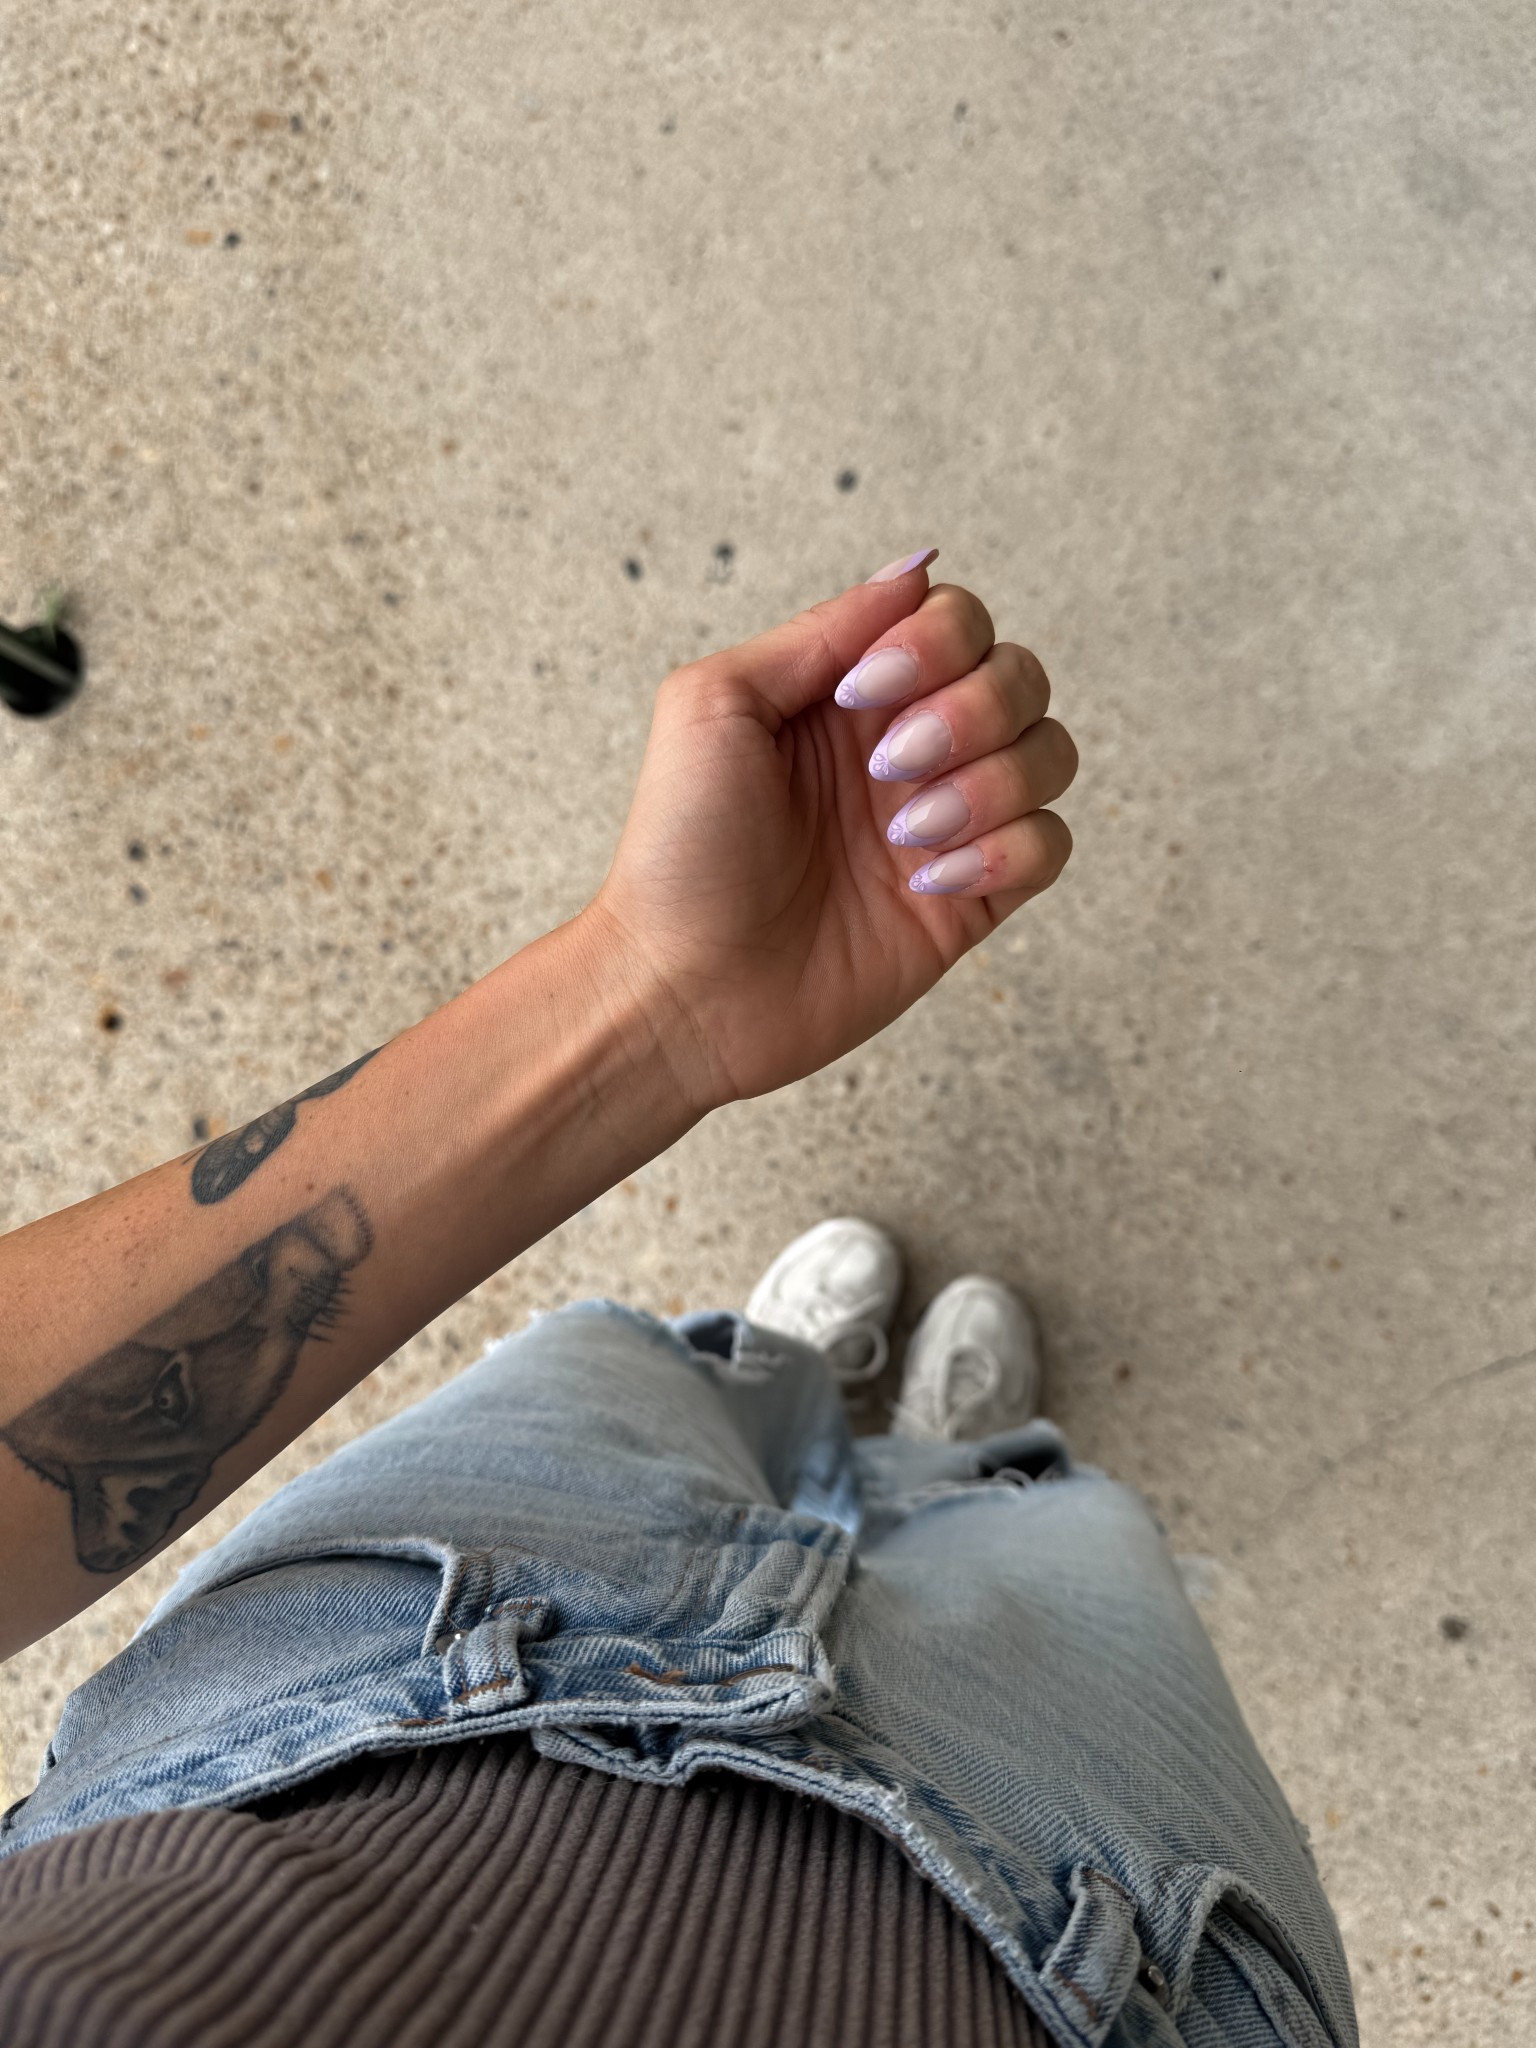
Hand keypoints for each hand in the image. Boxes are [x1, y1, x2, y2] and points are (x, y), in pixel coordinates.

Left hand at [585, 551, 1077, 1111]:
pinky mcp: (969, 900)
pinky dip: (1007, 851)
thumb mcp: (716, 703)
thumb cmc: (678, 850)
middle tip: (887, 769)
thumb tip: (917, 570)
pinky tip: (927, 884)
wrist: (680, 987)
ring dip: (992, 785)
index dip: (936, 642)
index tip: (861, 693)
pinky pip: (1050, 845)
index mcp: (850, 692)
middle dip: (971, 712)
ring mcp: (944, 823)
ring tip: (906, 836)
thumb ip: (822, 630)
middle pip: (1018, 675)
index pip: (955, 620)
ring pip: (1050, 753)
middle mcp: (908, 748)